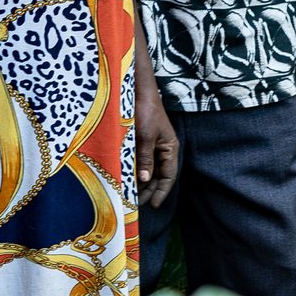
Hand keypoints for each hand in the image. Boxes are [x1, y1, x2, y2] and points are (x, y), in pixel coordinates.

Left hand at [136, 86, 178, 209]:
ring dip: (140, 182)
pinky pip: (140, 161)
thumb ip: (145, 158)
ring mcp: (152, 146)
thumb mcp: (145, 136)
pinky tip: (126, 179)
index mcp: (170, 148)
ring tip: (129, 195)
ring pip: (148, 170)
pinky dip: (134, 171)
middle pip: (158, 176)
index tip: (153, 205)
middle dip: (149, 190)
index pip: (169, 176)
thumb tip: (145, 179)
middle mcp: (162, 149)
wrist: (137, 91)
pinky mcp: (141, 142)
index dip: (162, 191)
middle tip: (136, 203)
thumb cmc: (145, 111)